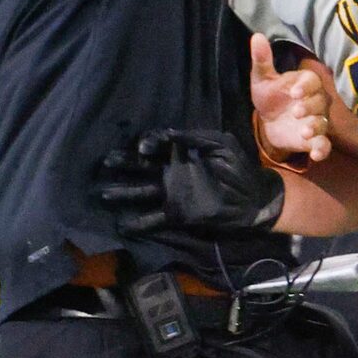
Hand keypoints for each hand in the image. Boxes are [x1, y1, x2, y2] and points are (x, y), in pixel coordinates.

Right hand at [95, 129, 284, 237]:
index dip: (147, 143)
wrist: (254, 198)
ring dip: (123, 193)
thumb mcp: (220, 143)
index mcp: (181, 154)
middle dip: (124, 163)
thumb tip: (167, 134)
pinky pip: (155, 218)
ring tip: (103, 193)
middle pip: (142, 167)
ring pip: (142, 192)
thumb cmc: (239, 167)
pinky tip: (122, 224)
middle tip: (106, 161)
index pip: (156, 145)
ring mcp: (173, 194)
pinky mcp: (178, 214)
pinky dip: (139, 223)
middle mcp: (172, 173)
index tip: (143, 147)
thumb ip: (194, 137)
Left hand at [251, 36, 331, 163]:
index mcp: (304, 84)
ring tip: (304, 132)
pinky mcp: (315, 140)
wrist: (268, 123)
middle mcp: (316, 101)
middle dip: (310, 107)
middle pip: (320, 102)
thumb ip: (262, 60)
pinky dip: (322, 150)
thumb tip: (257, 36)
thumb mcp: (262, 80)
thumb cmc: (269, 97)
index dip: (305, 86)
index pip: (312, 81)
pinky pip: (325, 145)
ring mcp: (317, 121)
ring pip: (324, 123)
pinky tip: (315, 155)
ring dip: (316, 127)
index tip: (294, 92)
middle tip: (296, 111)